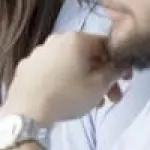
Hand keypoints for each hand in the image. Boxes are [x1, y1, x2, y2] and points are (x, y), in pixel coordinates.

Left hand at [2, 32, 126, 124]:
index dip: (119, 64)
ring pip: (69, 64)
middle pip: (87, 56)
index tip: (124, 82)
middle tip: (111, 98)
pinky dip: (63, 81)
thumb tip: (121, 64)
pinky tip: (65, 98)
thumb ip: (115, 71)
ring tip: (91, 103)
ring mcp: (37, 53)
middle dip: (102, 77)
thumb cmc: (68, 95)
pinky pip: (51, 71)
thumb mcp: (100, 85)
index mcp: (76, 38)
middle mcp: (55, 40)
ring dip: (84, 81)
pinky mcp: (25, 68)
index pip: (107, 45)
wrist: (26, 111)